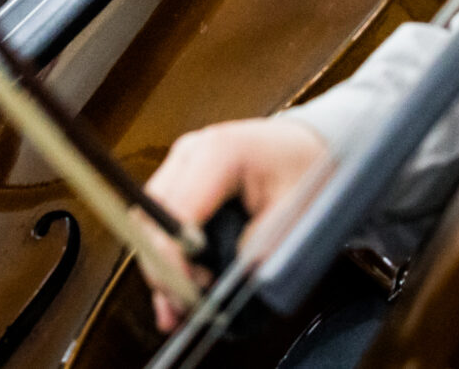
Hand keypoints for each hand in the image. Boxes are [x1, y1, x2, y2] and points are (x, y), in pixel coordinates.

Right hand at [139, 118, 331, 331]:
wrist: (309, 146)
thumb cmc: (307, 170)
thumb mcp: (295, 210)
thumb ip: (260, 243)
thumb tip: (226, 281)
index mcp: (218, 153)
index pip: (176, 213)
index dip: (175, 261)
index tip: (191, 297)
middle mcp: (189, 153)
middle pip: (152, 219)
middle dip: (162, 270)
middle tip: (188, 308)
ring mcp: (181, 165)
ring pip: (149, 224)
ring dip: (159, 270)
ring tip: (178, 313)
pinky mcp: (181, 181)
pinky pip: (160, 223)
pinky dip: (165, 261)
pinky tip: (173, 295)